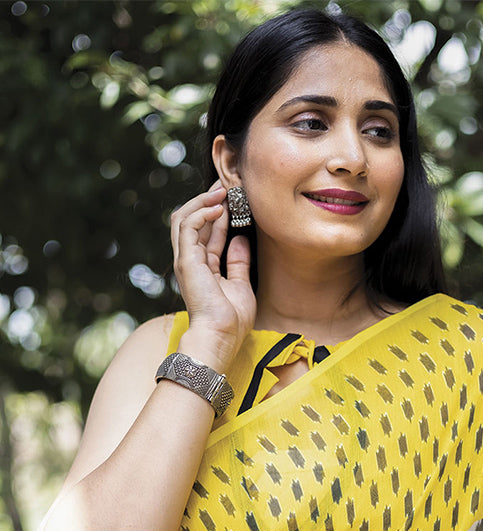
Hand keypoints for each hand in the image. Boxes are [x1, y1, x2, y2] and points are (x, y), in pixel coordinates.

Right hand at [170, 181, 256, 372]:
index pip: (208, 232)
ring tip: (221, 190)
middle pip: (193, 221)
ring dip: (202, 201)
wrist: (220, 337)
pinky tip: (218, 207)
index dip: (219, 213)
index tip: (233, 197)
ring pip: (185, 219)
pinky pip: (188, 227)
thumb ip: (238, 262)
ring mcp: (186, 261)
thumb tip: (241, 239)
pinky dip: (201, 213)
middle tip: (225, 184)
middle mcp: (191, 262)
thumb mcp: (240, 285)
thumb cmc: (230, 320)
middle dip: (208, 200)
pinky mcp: (186, 261)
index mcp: (203, 268)